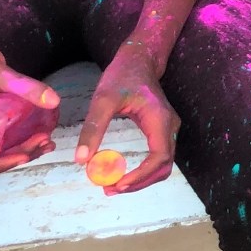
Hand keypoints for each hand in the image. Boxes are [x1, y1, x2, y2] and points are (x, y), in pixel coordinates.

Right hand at [0, 30, 59, 174]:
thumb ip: (24, 86)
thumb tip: (55, 101)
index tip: (21, 155)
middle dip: (19, 154)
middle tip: (44, 142)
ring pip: (0, 149)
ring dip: (24, 149)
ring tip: (48, 142)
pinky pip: (5, 135)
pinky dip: (22, 138)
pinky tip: (44, 133)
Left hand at [76, 41, 178, 194]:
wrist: (139, 60)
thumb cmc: (123, 75)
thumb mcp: (103, 99)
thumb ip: (93, 128)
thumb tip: (81, 159)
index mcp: (160, 119)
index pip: (159, 157)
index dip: (141, 175)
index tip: (117, 184)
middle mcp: (169, 127)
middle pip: (163, 166)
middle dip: (139, 182)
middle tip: (110, 190)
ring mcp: (168, 129)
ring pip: (162, 165)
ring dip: (141, 179)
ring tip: (113, 185)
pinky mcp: (161, 131)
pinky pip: (157, 158)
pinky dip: (142, 170)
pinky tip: (121, 172)